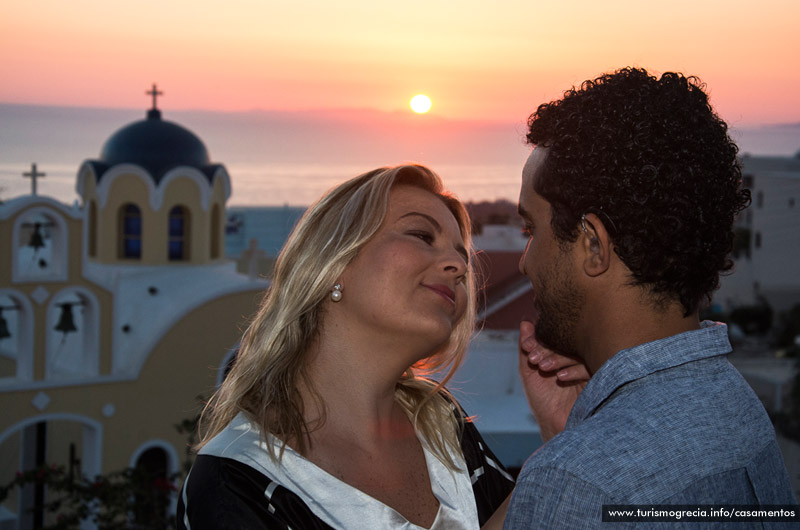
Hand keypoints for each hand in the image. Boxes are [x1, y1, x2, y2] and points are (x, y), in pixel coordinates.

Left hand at [519, 320, 588, 441]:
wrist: (556, 426)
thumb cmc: (543, 399)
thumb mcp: (529, 371)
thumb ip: (526, 347)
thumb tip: (525, 322)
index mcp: (561, 352)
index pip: (553, 336)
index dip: (539, 338)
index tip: (526, 347)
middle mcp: (575, 356)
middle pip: (565, 342)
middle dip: (546, 347)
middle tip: (533, 358)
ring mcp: (587, 365)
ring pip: (576, 352)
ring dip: (558, 358)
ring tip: (543, 367)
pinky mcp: (598, 378)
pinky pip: (589, 367)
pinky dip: (574, 370)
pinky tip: (561, 378)